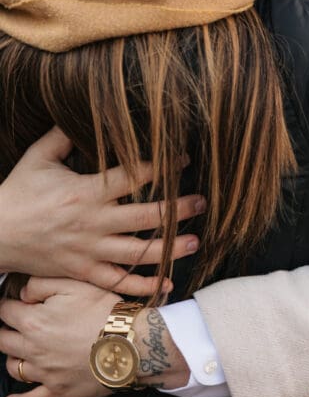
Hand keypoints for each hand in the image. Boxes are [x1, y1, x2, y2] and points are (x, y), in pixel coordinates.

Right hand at [0, 127, 205, 295]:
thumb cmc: (17, 192)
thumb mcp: (38, 157)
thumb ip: (63, 135)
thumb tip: (84, 111)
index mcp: (85, 191)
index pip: (132, 177)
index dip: (161, 167)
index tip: (183, 160)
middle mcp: (92, 222)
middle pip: (144, 216)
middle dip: (176, 209)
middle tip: (202, 202)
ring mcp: (89, 250)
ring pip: (136, 252)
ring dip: (169, 248)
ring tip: (194, 241)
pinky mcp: (83, 271)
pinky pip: (117, 281)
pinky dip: (142, 285)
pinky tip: (167, 283)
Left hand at [0, 277, 190, 396]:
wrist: (131, 343)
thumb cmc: (105, 311)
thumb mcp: (76, 284)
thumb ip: (42, 284)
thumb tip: (23, 294)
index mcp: (34, 321)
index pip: (5, 311)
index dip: (7, 305)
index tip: (10, 303)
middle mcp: (33, 348)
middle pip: (3, 340)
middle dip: (6, 330)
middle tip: (14, 325)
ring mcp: (44, 372)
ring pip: (14, 368)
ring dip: (14, 358)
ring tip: (21, 351)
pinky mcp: (58, 390)